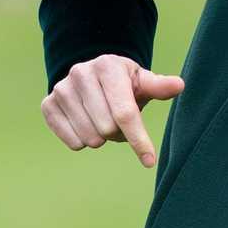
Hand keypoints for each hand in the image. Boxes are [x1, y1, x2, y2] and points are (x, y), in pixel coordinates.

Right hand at [42, 55, 184, 169]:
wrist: (92, 78)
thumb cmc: (124, 84)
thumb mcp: (142, 83)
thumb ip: (159, 87)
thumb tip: (179, 85)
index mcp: (107, 66)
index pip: (125, 113)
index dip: (138, 139)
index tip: (150, 160)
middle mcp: (81, 73)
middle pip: (107, 128)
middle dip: (118, 133)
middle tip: (118, 121)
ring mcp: (61, 88)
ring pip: (90, 138)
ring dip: (102, 138)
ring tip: (102, 120)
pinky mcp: (47, 105)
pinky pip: (72, 142)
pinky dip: (83, 141)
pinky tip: (85, 124)